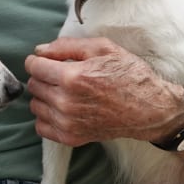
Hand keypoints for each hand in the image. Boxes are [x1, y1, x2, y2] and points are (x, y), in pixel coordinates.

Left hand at [24, 36, 183, 145]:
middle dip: (43, 76)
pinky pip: (42, 127)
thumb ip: (66, 46)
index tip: (47, 60)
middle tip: (60, 74)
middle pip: (33, 85)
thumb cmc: (129, 75)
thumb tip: (39, 50)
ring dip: (44, 96)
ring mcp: (68, 123)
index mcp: (72, 77)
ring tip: (63, 91)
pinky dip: (47, 116)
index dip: (38, 59)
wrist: (150, 109)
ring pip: (35, 105)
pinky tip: (62, 108)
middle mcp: (66, 102)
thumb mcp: (102, 48)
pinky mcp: (72, 138)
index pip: (34, 66)